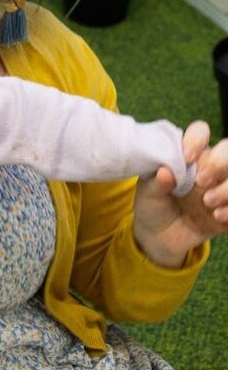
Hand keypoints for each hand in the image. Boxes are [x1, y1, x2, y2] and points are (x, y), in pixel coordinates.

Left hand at [133, 121, 227, 267]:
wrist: (159, 237)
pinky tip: (216, 218)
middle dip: (219, 162)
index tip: (186, 157)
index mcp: (188, 155)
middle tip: (201, 181)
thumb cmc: (153, 205)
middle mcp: (209, 167)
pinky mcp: (227, 208)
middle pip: (227, 149)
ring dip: (227, 188)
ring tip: (208, 203)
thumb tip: (164, 172)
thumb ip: (155, 182)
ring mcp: (220, 187)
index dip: (196, 139)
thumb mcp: (148, 193)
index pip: (200, 132)